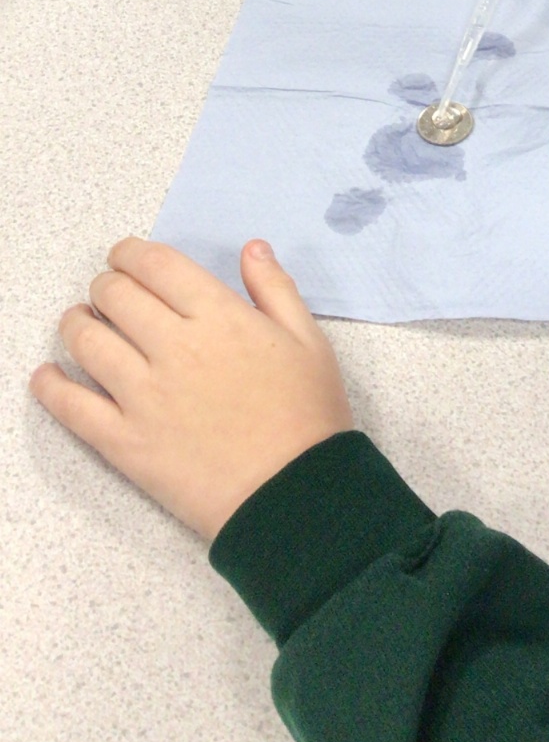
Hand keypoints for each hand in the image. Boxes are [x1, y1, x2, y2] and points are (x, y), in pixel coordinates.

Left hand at [30, 238, 353, 540]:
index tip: (126, 256)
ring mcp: (143, 395)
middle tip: (109, 291)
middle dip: (106, 284)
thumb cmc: (307, 415)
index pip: (156, 266)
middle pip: (116, 295)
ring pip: (87, 341)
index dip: (132, 253)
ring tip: (80, 323)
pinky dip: (51, 386)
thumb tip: (251, 248)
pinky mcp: (124, 441)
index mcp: (219, 316)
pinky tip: (47, 375)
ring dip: (76, 323)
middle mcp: (174, 347)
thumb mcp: (308, 340)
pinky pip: (72, 407)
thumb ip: (276, 288)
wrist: (294, 493)